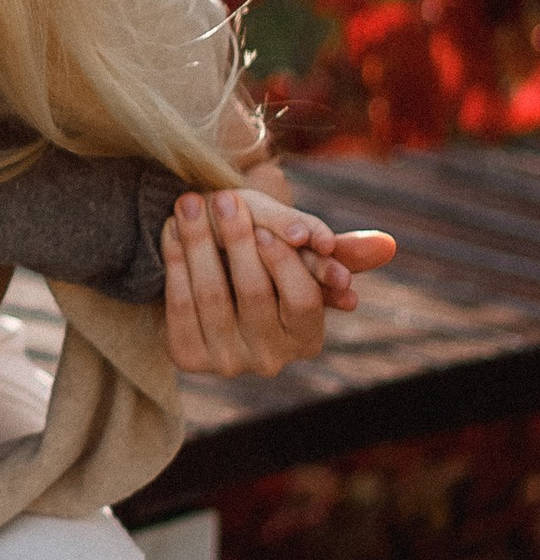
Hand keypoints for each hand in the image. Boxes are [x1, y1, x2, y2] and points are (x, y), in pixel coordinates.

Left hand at [162, 181, 396, 378]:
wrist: (209, 289)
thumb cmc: (265, 266)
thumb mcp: (300, 254)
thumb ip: (336, 249)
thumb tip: (388, 244)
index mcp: (307, 339)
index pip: (304, 300)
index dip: (287, 264)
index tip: (271, 229)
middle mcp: (270, 359)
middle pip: (253, 294)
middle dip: (237, 239)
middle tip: (224, 197)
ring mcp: (226, 362)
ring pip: (211, 295)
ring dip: (198, 242)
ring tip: (189, 201)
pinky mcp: (187, 357)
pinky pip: (179, 302)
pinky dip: (174, 260)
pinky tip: (170, 228)